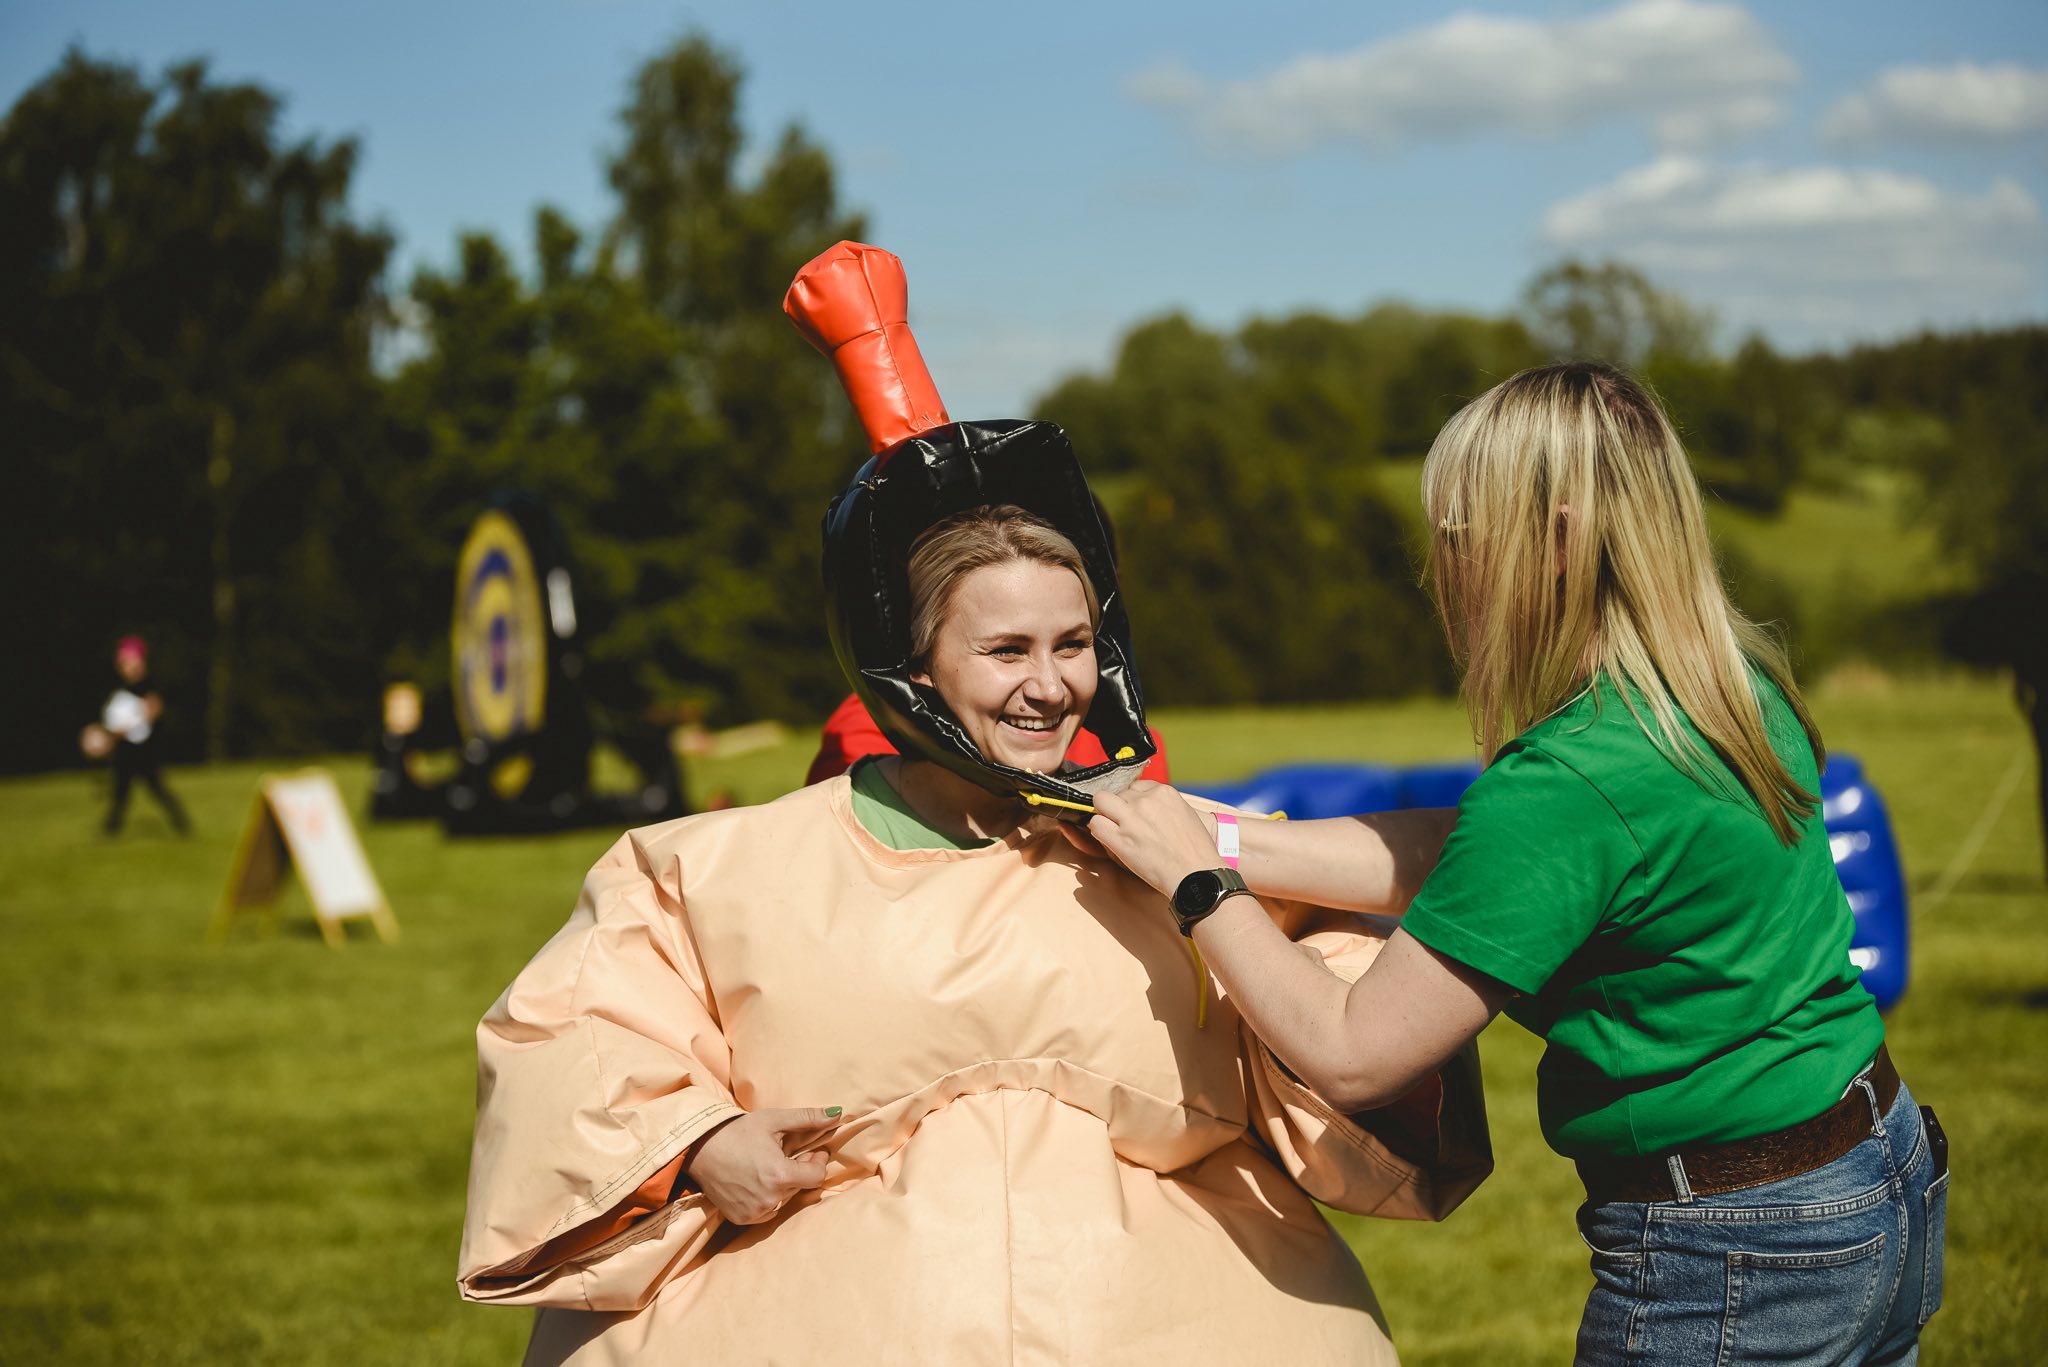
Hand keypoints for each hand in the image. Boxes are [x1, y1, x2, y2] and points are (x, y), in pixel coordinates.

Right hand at [683, 1106, 840, 1224]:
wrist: (699, 1149)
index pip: (817, 1176)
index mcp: (780, 1175)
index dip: (817, 1161)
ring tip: (768, 1166)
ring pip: (785, 1200)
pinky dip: (768, 1197)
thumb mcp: (773, 1120)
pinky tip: (755, 1180)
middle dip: (800, 1170)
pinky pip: (768, 1211)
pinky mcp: (743, 1219)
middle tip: (786, 1154)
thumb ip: (807, 1118)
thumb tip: (837, 1113)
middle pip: (801, 1187)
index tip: (811, 1150)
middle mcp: (770, 1200)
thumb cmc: (737, 1131)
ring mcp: (755, 1213)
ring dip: (784, 1185)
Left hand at [1087, 782, 1225, 897]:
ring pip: (1100, 802)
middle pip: (1118, 793)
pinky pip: (1095, 824)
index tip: (1137, 813)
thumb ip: (1163, 806)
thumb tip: (1147, 806)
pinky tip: (1109, 839)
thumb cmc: (1195, 851)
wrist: (1195, 875)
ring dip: (1104, 814)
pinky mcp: (1120, 839)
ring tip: (1114, 829)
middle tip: (1126, 824)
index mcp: (1164, 792)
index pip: (1136, 786)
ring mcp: (1131, 818)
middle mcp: (1146, 801)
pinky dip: (1098, 830)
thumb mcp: (1185, 814)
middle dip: (1119, 807)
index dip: (1134, 801)